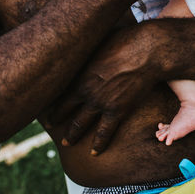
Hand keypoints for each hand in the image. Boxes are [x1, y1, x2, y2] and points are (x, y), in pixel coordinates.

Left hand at [45, 24, 160, 153]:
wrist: (147, 51)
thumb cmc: (125, 41)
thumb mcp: (99, 43)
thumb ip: (89, 52)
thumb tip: (84, 46)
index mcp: (79, 73)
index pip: (59, 91)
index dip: (52, 100)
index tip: (47, 104)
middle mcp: (85, 91)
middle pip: (66, 110)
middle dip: (57, 119)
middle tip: (50, 126)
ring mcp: (101, 103)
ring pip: (81, 124)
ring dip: (72, 134)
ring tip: (66, 143)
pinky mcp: (118, 110)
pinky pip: (105, 132)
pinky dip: (99, 143)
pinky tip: (94, 152)